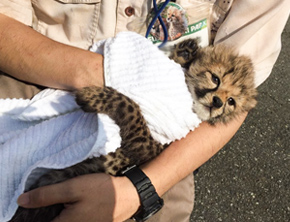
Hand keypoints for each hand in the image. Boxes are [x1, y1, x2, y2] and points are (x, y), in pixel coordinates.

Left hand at [17, 173, 139, 221]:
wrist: (129, 195)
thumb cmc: (102, 191)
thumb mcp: (73, 188)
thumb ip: (46, 195)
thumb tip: (21, 201)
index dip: (33, 212)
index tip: (39, 201)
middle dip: (47, 211)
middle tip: (54, 196)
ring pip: (62, 220)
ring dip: (58, 211)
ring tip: (66, 198)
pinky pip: (72, 220)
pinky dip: (68, 212)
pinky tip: (74, 202)